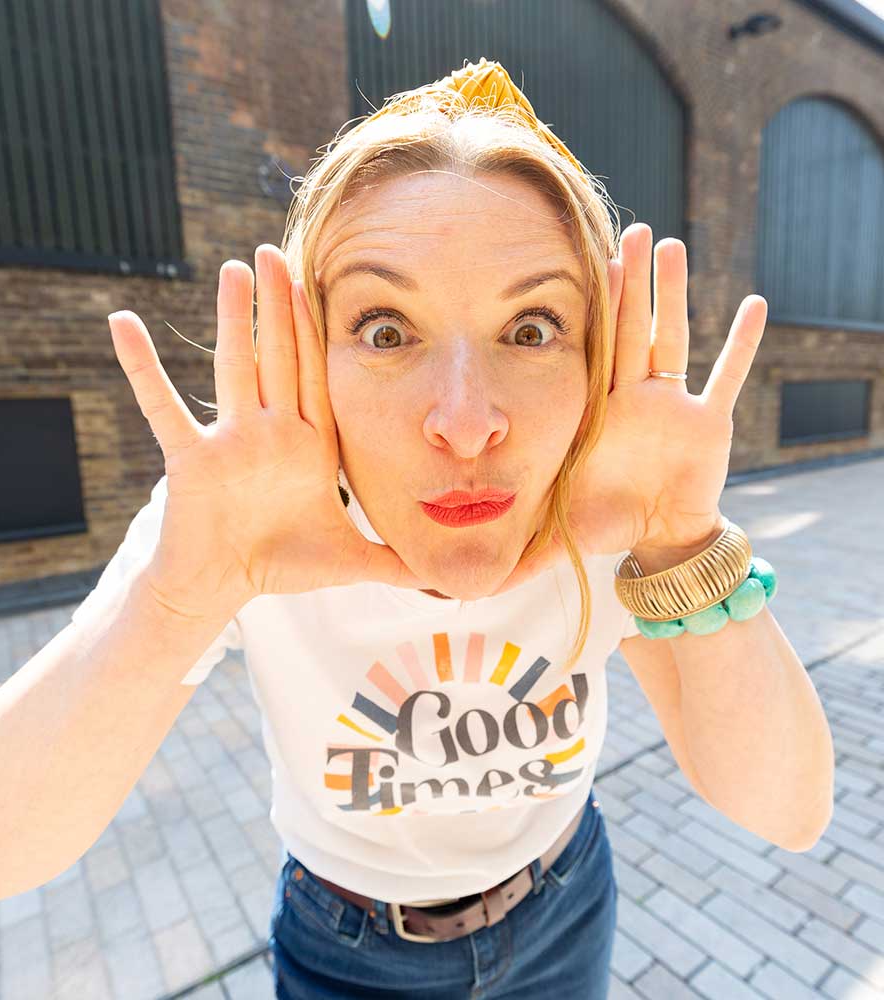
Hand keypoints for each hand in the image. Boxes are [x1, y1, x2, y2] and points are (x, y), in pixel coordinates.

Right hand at [107, 244, 428, 618]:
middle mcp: (270, 433)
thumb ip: (397, 562)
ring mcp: (229, 442)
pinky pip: (162, 406)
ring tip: (234, 268)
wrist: (221, 588)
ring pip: (235, 368)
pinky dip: (142, 367)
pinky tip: (121, 321)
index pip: (317, 374)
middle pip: (280, 356)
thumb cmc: (280, 568)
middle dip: (280, 304)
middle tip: (276, 249)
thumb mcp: (352, 559)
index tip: (319, 281)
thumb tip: (448, 577)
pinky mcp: (190, 459)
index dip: (319, 329)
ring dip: (232, 319)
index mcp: (308, 445)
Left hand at [493, 223, 766, 591]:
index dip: (594, 308)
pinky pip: (727, 377)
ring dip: (674, 295)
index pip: (593, 349)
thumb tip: (472, 582)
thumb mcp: (556, 522)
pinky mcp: (708, 424)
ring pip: (673, 338)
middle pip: (631, 329)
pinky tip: (757, 306)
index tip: (588, 262)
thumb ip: (517, 541)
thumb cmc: (602, 522)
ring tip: (671, 247)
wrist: (655, 537)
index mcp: (595, 411)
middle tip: (630, 230)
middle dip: (631, 282)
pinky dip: (742, 345)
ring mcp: (671, 406)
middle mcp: (632, 398)